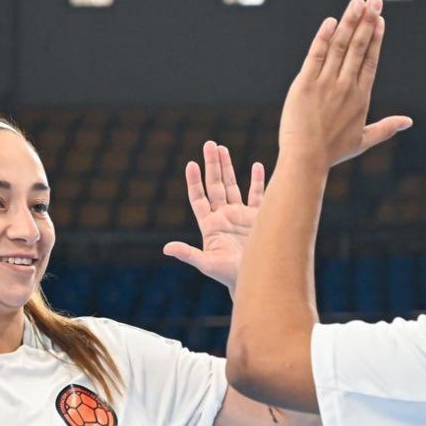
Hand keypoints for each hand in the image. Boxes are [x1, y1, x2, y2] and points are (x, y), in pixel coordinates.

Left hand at [163, 142, 264, 293]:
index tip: (192, 164)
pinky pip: (257, 195)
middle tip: (209, 144)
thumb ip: (188, 254)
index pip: (199, 197)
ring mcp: (241, 215)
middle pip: (216, 185)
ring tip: (222, 148)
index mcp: (210, 224)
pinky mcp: (258, 218)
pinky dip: (257, 180)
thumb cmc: (228, 275)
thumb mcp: (207, 264)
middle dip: (212, 165)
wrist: (254, 280)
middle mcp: (224, 216)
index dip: (195, 181)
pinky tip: (256, 165)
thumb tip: (166, 248)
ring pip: (233, 185)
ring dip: (228, 167)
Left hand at [278, 0, 411, 168]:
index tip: (380, 19)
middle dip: (368, 21)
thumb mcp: (364, 140)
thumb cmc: (333, 152)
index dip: (376, 38)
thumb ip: (386, 127)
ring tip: (357, 3)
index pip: (371, 60)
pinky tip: (331, 21)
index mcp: (361, 97)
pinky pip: (316, 55)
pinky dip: (323, 37)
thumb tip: (409, 122)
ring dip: (350, 23)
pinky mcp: (305, 83)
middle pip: (359, 48)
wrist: (306, 159)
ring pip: (340, 46)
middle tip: (374, 0)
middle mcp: (346, 86)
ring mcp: (326, 83)